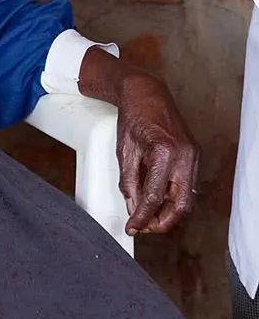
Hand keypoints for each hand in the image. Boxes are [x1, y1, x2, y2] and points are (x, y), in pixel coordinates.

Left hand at [115, 72, 198, 233]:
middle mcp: (183, 155)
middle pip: (179, 205)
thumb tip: (133, 207)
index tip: (133, 226)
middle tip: (143, 226)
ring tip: (148, 214)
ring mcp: (192, 155)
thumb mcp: (124, 150)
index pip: (154, 197)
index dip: (142, 217)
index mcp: (164, 152)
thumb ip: (129, 182)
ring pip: (186, 198)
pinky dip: (173, 195)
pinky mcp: (194, 154)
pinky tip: (159, 198)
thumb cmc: (134, 115)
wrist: (146, 92)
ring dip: (168, 211)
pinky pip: (187, 184)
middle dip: (162, 222)